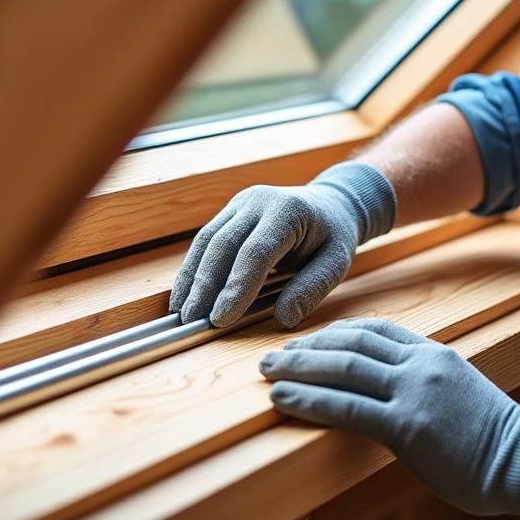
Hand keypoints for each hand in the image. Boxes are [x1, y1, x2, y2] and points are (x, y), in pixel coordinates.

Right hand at [170, 162, 395, 328]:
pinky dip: (193, 269)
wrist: (329, 203)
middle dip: (205, 285)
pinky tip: (185, 294)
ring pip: (207, 241)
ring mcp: (240, 203)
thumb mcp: (336, 261)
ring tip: (182, 312)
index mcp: (288, 210)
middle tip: (193, 319)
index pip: (256, 251)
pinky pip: (206, 241)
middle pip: (223, 244)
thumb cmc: (333, 235)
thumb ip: (313, 288)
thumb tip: (284, 318)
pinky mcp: (229, 212)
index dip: (236, 286)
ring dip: (192, 278)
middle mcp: (259, 200)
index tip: (221, 318)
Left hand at [259, 318, 519, 519]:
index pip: (377, 328)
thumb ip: (428, 383)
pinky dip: (309, 401)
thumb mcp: (460, 394)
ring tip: (268, 372)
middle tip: (273, 353)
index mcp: (435, 354)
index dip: (336, 332)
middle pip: (352, 341)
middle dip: (308, 346)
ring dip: (299, 367)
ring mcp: (414, 392)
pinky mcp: (406, 426)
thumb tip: (394, 391)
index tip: (309, 340)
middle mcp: (422, 364)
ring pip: (344, 367)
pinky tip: (283, 400)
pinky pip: (346, 407)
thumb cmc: (495, 438)